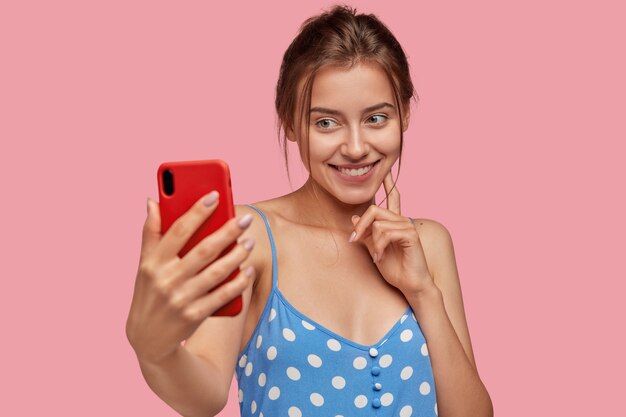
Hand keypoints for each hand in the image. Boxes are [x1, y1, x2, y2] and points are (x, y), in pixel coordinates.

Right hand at [125, 193, 254, 363]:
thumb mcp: (144, 264)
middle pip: (202, 250)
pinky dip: (237, 283)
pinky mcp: (195, 315)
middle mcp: (167, 280)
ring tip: (249, 241)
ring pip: (216, 272)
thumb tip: (152, 200)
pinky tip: (247, 270)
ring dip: (236, 255)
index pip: (178, 231)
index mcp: (153, 262)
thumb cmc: (150, 291)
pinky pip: (222, 296)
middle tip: (244, 219)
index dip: (197, 211)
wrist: (148, 338)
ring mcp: (181, 299)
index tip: (216, 195)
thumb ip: (151, 232)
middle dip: (226, 232)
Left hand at [349, 172, 433, 295]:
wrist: (409, 283)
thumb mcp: (374, 248)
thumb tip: (354, 218)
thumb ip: (366, 233)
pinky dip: (379, 246)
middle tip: (354, 239)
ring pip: (378, 223)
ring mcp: (407, 226)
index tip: (385, 169)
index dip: (388, 182)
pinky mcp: (411, 235)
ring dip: (372, 242)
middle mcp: (402, 220)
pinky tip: (380, 257)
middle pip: (374, 209)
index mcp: (394, 222)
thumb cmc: (394, 267)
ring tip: (376, 256)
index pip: (393, 196)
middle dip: (361, 225)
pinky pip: (386, 233)